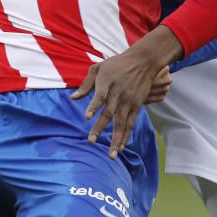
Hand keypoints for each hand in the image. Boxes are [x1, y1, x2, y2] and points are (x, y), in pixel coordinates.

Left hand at [70, 25, 182, 158]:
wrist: (143, 61)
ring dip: (115, 140)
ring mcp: (128, 102)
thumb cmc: (117, 64)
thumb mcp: (99, 68)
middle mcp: (117, 95)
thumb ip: (86, 84)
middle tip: (90, 141)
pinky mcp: (136, 106)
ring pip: (121, 124)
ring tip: (110, 155)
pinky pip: (130, 124)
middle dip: (99, 128)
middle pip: (108, 114)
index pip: (99, 97)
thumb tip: (73, 98)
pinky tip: (120, 147)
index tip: (87, 117)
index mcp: (106, 84)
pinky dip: (125, 136)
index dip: (93, 106)